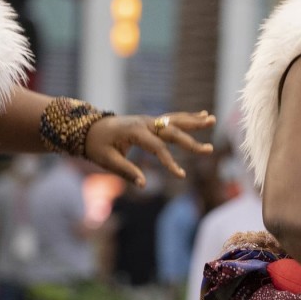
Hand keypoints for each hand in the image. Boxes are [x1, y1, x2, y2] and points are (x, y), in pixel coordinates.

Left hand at [81, 110, 216, 186]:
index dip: (170, 162)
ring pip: (174, 120)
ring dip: (194, 121)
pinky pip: (171, 118)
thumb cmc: (96, 146)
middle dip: (190, 141)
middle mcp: (144, 123)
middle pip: (171, 131)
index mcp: (134, 132)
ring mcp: (148, 120)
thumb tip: (144, 185)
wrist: (88, 128)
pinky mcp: (150, 121)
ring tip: (212, 119)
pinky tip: (202, 115)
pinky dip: (187, 117)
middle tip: (209, 150)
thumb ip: (126, 171)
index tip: (181, 175)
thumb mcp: (107, 161)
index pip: (157, 148)